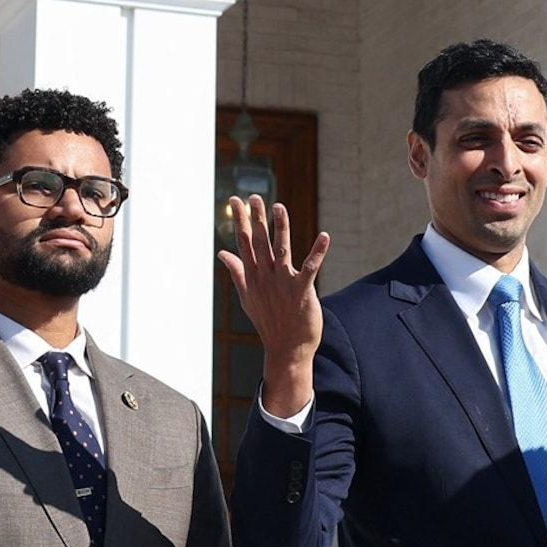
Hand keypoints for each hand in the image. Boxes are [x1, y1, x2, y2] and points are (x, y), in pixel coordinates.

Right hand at [218, 195, 329, 417]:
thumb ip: (236, 272)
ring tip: (278, 207)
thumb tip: (222, 253)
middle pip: (259, 243)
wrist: (286, 350)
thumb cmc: (268, 322)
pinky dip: (317, 252)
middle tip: (253, 197)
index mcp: (253, 277)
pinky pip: (310, 269)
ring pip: (280, 250)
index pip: (244, 243)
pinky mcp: (301, 292)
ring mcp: (283, 284)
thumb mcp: (247, 296)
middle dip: (256, 219)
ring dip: (280, 228)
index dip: (240, 221)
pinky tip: (324, 236)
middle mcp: (265, 278)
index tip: (236, 201)